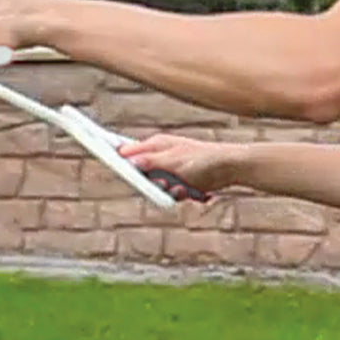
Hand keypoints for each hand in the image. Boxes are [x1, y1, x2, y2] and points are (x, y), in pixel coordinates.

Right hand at [116, 134, 239, 198]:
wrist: (230, 168)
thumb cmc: (203, 159)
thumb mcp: (173, 161)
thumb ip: (149, 161)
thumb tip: (127, 161)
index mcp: (155, 144)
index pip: (128, 151)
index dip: (118, 159)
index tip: (109, 164)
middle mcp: (160, 156)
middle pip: (140, 174)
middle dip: (149, 183)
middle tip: (163, 183)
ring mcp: (169, 170)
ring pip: (155, 187)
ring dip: (166, 191)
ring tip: (181, 188)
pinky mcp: (179, 181)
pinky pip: (169, 193)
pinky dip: (178, 194)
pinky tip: (190, 191)